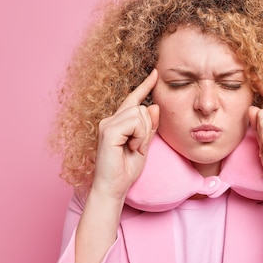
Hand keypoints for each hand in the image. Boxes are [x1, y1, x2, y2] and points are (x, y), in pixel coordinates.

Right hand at [91, 69, 159, 201]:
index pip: (133, 100)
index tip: (156, 74)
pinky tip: (130, 148)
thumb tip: (154, 106)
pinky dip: (139, 137)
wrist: (113, 189)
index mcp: (118, 122)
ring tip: (133, 149)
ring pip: (140, 114)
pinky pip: (134, 123)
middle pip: (142, 108)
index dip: (145, 86)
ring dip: (143, 135)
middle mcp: (110, 120)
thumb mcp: (143, 146)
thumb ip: (149, 127)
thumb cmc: (126, 170)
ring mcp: (107, 124)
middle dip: (148, 129)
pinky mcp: (108, 131)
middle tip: (138, 148)